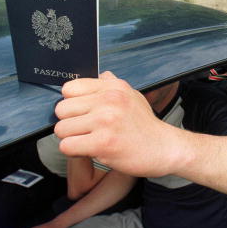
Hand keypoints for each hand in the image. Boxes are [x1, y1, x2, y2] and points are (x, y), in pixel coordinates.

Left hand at [55, 71, 179, 177]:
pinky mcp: (103, 143)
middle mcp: (109, 100)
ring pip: (61, 129)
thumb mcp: (133, 96)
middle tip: (87, 130)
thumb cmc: (146, 126)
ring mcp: (105, 121)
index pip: (69, 89)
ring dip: (72, 139)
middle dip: (70, 123)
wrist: (165, 148)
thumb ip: (112, 85)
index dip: (72, 104)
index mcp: (113, 88)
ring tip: (90, 141)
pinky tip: (91, 150)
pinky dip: (75, 152)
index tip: (84, 114)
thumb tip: (100, 75)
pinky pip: (67, 147)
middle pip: (61, 110)